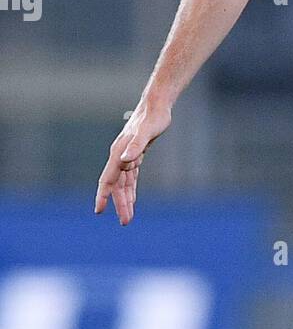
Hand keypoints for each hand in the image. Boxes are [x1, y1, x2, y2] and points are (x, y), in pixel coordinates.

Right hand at [94, 100, 171, 224]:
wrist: (156, 106)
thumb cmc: (152, 118)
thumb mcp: (146, 132)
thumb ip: (136, 146)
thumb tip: (125, 160)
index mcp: (118, 153)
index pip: (107, 179)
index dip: (103, 195)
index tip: (99, 210)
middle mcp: (120, 156)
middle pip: (116, 185)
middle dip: (120, 204)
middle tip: (125, 222)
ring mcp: (127, 156)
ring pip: (123, 183)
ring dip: (125, 200)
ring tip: (128, 217)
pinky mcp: (136, 155)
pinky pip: (131, 177)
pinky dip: (131, 189)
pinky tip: (132, 200)